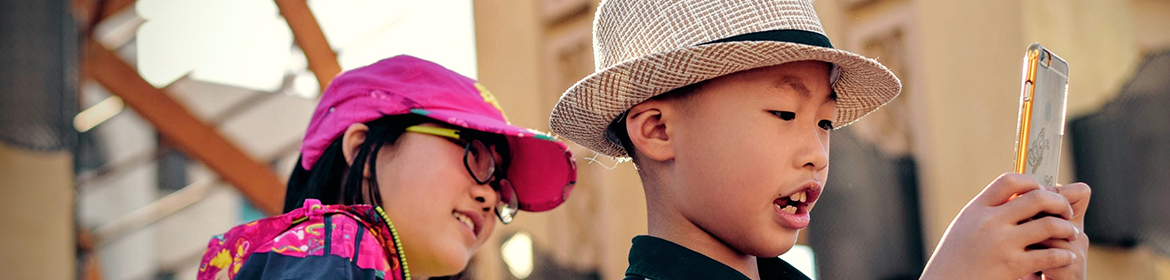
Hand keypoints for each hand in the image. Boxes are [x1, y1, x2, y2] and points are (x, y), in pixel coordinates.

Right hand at [921, 173, 1080, 279]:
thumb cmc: (954, 260)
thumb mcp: (964, 227)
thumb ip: (986, 212)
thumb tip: (1015, 198)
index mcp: (976, 209)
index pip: (1010, 180)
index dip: (1033, 182)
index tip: (1042, 192)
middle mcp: (989, 221)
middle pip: (1037, 198)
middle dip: (1059, 203)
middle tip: (1065, 212)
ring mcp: (1001, 243)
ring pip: (1049, 225)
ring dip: (1067, 229)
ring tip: (1070, 234)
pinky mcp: (1012, 265)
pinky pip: (1050, 255)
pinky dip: (1064, 255)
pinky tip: (1065, 257)